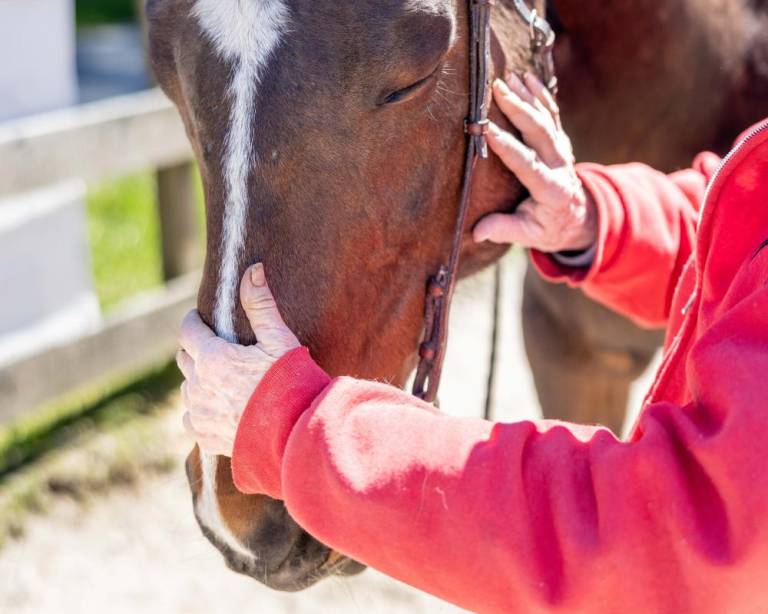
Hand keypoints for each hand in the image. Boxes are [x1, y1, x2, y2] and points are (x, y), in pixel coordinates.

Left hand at [177, 264, 300, 456]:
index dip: (192, 321)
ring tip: (219, 379)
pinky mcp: (205, 436)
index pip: (188, 331)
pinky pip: (190, 418)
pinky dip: (200, 410)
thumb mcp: (279, 339)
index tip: (199, 317)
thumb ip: (261, 305)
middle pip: (185, 358)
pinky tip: (217, 408)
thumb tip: (252, 269)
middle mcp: (198, 385)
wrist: (295, 435)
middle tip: (215, 347)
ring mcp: (199, 413)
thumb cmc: (291, 384)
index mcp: (213, 358)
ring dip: (198, 380)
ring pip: (188, 388)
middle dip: (196, 349)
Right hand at [473, 72, 596, 253]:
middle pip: (540, 132)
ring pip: (547, 118)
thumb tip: (478, 232)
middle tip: (497, 88)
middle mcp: (561, 165)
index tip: (485, 128)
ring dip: (527, 96)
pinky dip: (542, 94)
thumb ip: (504, 230)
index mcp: (552, 190)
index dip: (505, 145)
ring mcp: (564, 151)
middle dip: (518, 108)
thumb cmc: (549, 228)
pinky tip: (528, 77)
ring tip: (508, 78)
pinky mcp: (562, 142)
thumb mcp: (529, 236)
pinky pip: (553, 114)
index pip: (526, 163)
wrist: (579, 219)